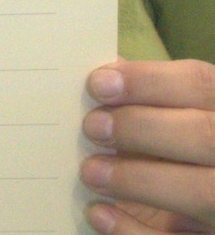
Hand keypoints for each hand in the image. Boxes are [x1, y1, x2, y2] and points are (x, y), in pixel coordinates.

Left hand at [80, 59, 214, 232]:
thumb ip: (153, 100)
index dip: (150, 81)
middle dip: (142, 128)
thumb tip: (104, 74)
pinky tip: (100, 213)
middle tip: (92, 127)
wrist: (201, 198)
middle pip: (205, 134)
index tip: (97, 84)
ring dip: (139, 180)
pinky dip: (137, 230)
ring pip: (205, 192)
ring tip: (90, 171)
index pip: (202, 84)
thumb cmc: (184, 148)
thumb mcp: (179, 118)